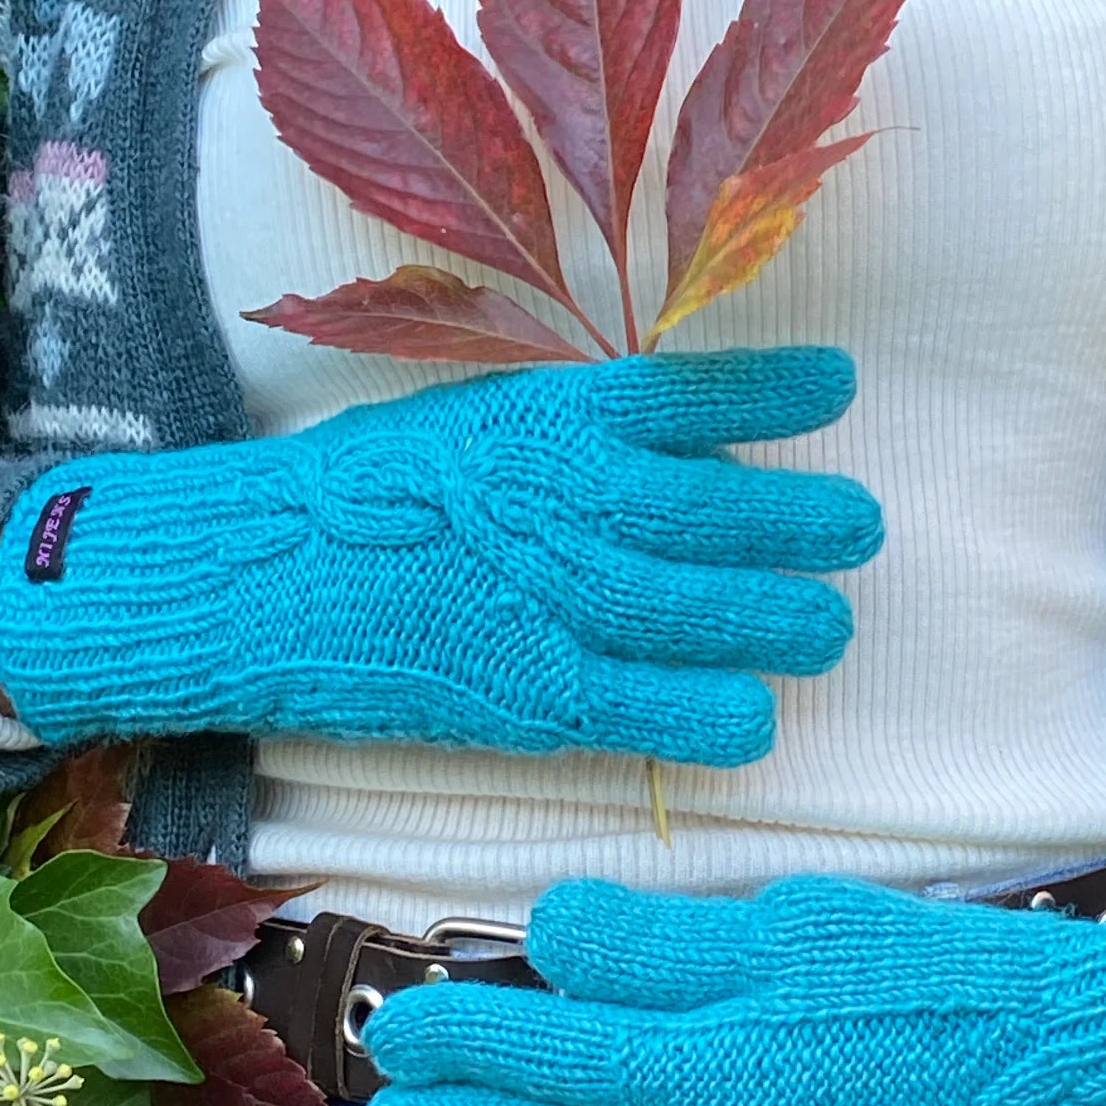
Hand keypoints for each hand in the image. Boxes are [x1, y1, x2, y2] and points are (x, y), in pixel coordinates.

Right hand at [0, 348, 879, 760]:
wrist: (248, 580)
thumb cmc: (354, 499)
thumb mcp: (465, 426)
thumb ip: (568, 435)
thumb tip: (687, 449)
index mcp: (539, 418)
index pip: (683, 395)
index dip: (771, 393)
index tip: (834, 390)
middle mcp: (555, 500)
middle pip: (714, 511)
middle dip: (802, 522)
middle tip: (857, 529)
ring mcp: (542, 600)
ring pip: (702, 612)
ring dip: (781, 620)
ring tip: (825, 626)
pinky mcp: (522, 693)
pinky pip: (648, 708)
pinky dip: (714, 714)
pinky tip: (753, 715)